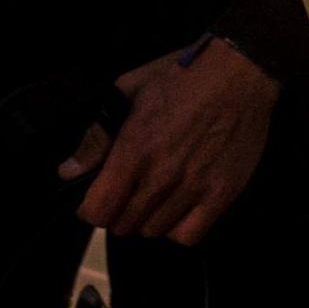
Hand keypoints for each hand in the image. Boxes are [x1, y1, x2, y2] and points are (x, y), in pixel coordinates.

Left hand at [59, 36, 277, 245]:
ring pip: (154, 230)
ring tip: (154, 197)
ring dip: (147, 218)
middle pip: (124, 224)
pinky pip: (189, 235)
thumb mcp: (129, 91)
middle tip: (128, 192)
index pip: (98, 209)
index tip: (97, 198)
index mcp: (135, 148)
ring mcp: (194, 187)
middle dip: (118, 212)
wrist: (240, 72)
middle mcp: (162, 175)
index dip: (91, 208)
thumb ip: (97, 136)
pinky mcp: (222, 193)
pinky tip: (178, 208)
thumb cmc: (181, 75)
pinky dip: (177, 229)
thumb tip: (68, 171)